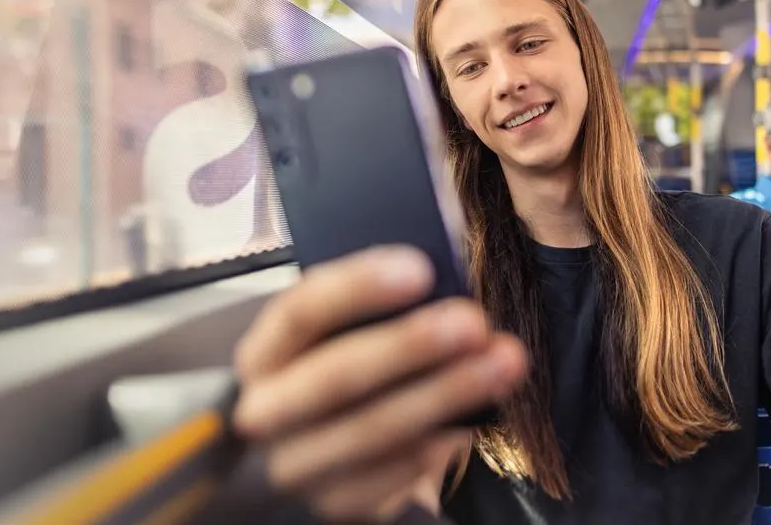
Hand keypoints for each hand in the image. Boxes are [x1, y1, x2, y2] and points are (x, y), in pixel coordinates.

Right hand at [233, 247, 527, 520]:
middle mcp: (268, 410)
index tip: (421, 268)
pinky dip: (438, 445)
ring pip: (374, 430)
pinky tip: (473, 420)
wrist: (331, 443)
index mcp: (267, 350)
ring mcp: (298, 464)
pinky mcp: (336, 503)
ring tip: (503, 362)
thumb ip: (382, 301)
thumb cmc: (352, 361)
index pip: (301, 311)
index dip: (359, 287)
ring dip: (446, 394)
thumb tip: (440, 270)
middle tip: (473, 323)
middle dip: (410, 346)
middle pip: (337, 376)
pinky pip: (393, 475)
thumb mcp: (349, 327)